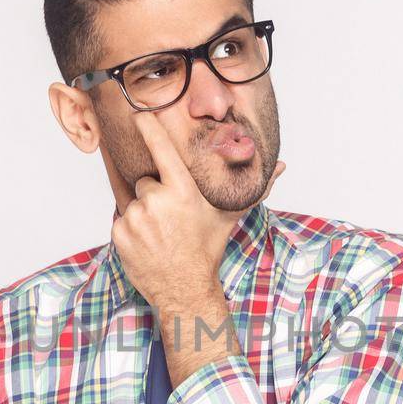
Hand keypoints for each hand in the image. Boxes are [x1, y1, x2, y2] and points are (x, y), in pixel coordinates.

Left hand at [107, 111, 283, 309]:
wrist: (185, 290)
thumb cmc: (206, 251)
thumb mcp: (228, 217)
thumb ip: (254, 189)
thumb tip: (282, 166)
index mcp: (183, 192)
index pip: (161, 149)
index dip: (149, 128)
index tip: (140, 114)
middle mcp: (157, 201)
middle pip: (146, 181)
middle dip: (155, 195)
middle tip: (170, 219)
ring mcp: (136, 217)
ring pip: (134, 201)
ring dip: (143, 213)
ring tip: (159, 233)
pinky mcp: (120, 233)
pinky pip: (121, 219)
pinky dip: (130, 229)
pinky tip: (147, 243)